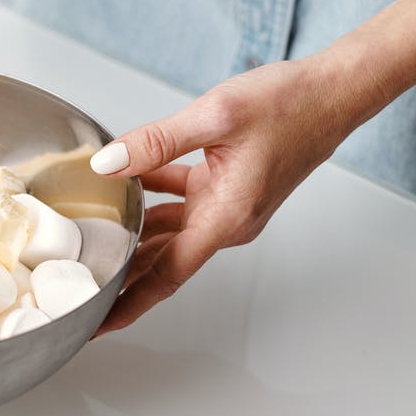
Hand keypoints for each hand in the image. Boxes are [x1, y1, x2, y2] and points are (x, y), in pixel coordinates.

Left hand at [92, 52, 383, 334]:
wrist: (334, 91)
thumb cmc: (292, 104)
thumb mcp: (215, 116)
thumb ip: (156, 143)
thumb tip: (108, 162)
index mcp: (225, 217)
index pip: (167, 275)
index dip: (130, 303)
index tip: (100, 325)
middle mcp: (227, 221)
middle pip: (161, 259)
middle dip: (122, 273)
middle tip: (81, 282)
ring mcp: (228, 206)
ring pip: (167, 229)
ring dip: (132, 231)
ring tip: (90, 235)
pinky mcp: (228, 188)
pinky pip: (180, 202)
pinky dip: (152, 195)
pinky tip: (125, 179)